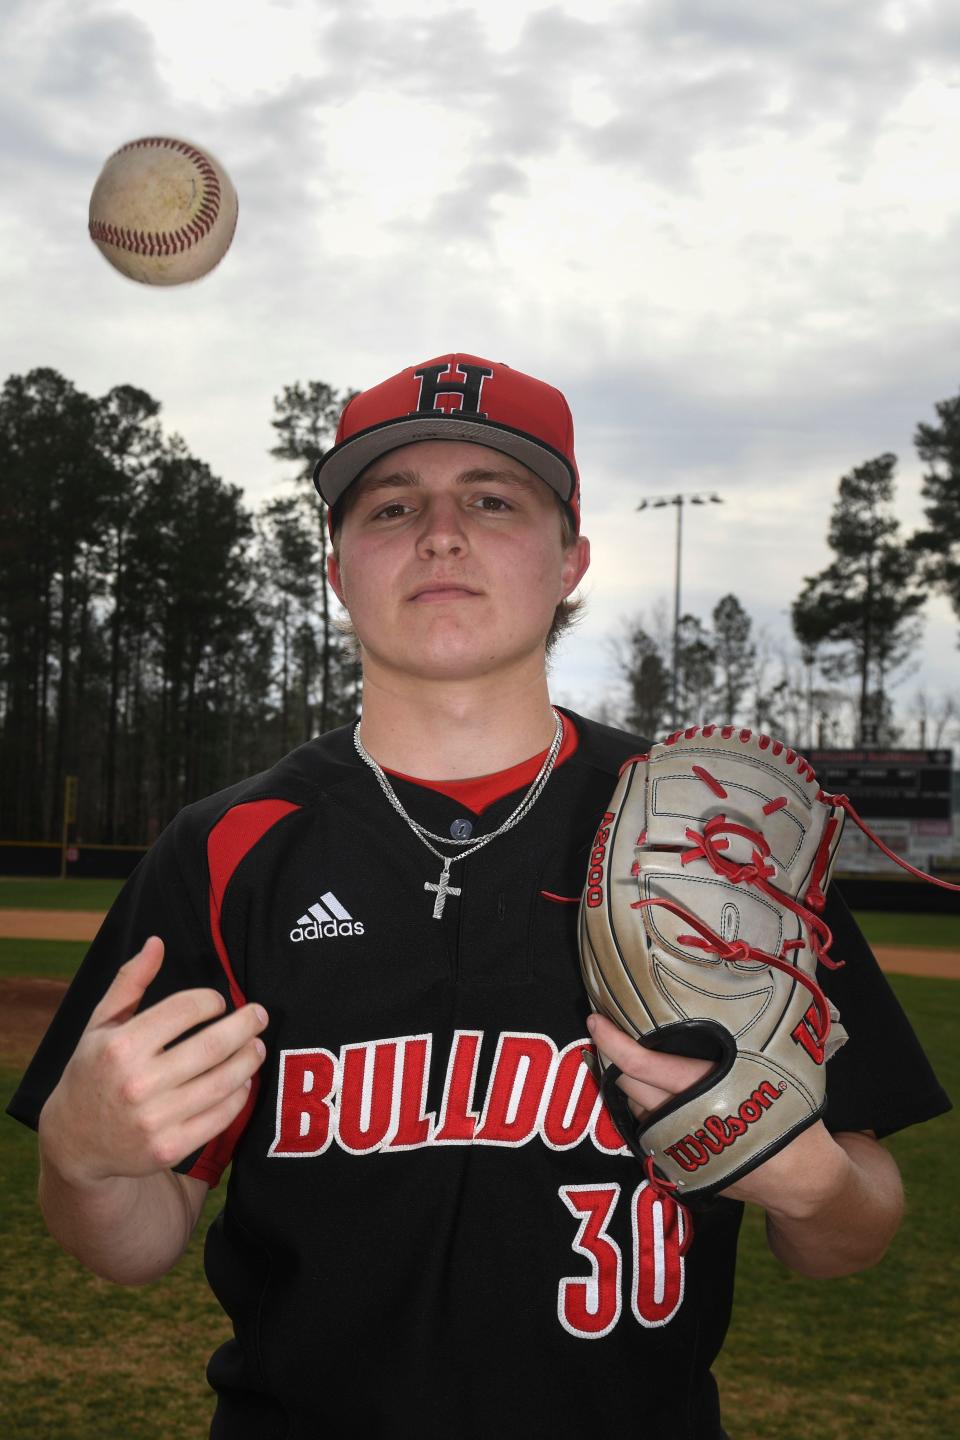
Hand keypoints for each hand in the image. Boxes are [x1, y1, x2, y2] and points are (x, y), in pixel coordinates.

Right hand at [39, 936, 268, 1186]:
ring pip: (223, 1081)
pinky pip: (220, 1116)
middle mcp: (137, 1083)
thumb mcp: (100, 1024)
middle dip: (245, 1025)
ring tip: (256, 1046)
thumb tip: (157, 942)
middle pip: (213, 1046)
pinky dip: (239, 1095)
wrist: (74, 1142)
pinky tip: (242, 1081)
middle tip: (259, 1015)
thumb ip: (129, 982)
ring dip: (248, 1059)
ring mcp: (154, 1119)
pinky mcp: (169, 1148)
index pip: (185, 1009)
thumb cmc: (93, 1072)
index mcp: (120, 1046)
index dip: (210, 1001)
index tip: (218, 1002)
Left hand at [587, 1012, 850, 1214]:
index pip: (639, 1062)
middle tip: (624, 1038)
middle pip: (627, 1083)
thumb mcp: (760, 1065)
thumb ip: (724, 1044)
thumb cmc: (782, 1109)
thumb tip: (697, 1004)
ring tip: (646, 1068)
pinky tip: (662, 1099)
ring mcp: (673, 1145)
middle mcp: (677, 1116)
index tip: (594, 1020)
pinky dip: (648, 1111)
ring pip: (634, 1107)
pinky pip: (647, 1129)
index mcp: (698, 1086)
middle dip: (621, 1061)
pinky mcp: (674, 1165)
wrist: (796, 1175)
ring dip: (634, 1088)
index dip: (611, 1040)